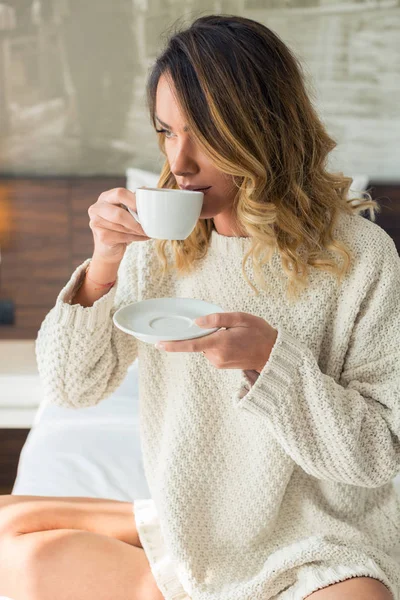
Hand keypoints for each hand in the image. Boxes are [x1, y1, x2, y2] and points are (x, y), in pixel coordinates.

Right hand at [88, 187, 150, 263]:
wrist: (108, 248)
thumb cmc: (120, 226)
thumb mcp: (126, 210)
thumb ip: (133, 201)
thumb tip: (146, 191)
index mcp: (105, 197)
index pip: (120, 193)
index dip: (134, 201)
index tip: (146, 209)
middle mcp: (97, 208)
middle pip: (119, 214)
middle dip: (135, 222)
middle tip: (148, 226)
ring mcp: (96, 222)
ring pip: (122, 227)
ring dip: (137, 231)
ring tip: (146, 232)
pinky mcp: (101, 236)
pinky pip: (121, 237)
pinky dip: (134, 238)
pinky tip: (141, 237)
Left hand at [155, 312, 277, 372]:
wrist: (272, 354)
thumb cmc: (259, 333)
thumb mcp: (241, 318)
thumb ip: (217, 319)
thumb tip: (197, 322)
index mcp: (221, 343)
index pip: (191, 345)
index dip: (173, 345)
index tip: (159, 344)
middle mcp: (217, 356)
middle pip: (198, 342)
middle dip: (204, 333)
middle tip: (226, 328)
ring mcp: (218, 362)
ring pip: (204, 347)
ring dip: (211, 339)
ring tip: (233, 336)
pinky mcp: (220, 365)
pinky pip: (210, 351)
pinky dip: (215, 344)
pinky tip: (231, 342)